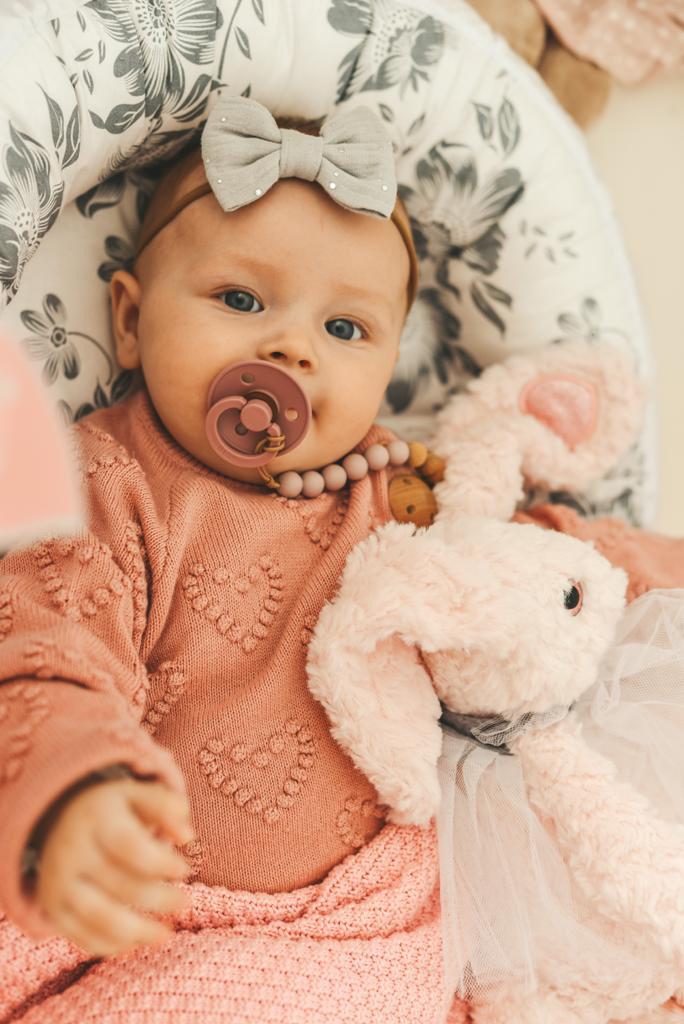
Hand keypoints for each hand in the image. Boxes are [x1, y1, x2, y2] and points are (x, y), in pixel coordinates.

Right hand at [34, 776, 194, 956]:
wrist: (57, 818)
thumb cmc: (112, 809)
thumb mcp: (137, 794)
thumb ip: (166, 806)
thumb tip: (187, 836)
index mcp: (96, 819)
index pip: (131, 847)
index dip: (161, 863)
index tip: (184, 870)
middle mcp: (71, 852)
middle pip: (120, 886)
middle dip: (159, 899)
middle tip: (185, 903)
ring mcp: (58, 883)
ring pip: (100, 918)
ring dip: (138, 932)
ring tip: (166, 935)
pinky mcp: (52, 908)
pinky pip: (81, 936)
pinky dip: (111, 945)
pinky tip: (137, 943)